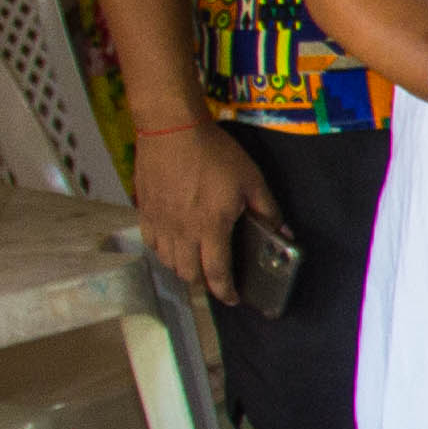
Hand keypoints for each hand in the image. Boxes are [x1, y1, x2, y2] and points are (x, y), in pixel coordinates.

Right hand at [130, 119, 275, 302]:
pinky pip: (150, 242)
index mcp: (210, 228)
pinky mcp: (144, 209)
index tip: (234, 299)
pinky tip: (173, 245)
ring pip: (167, 261)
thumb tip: (284, 234)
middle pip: (188, 274)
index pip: (216, 273)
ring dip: (182, 269)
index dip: (226, 292)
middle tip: (216, 280)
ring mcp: (159, 222)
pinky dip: (163, 251)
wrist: (171, 129)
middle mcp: (181, 232)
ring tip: (196, 264)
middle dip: (204, 284)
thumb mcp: (251, 180)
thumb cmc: (214, 153)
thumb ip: (268, 211)